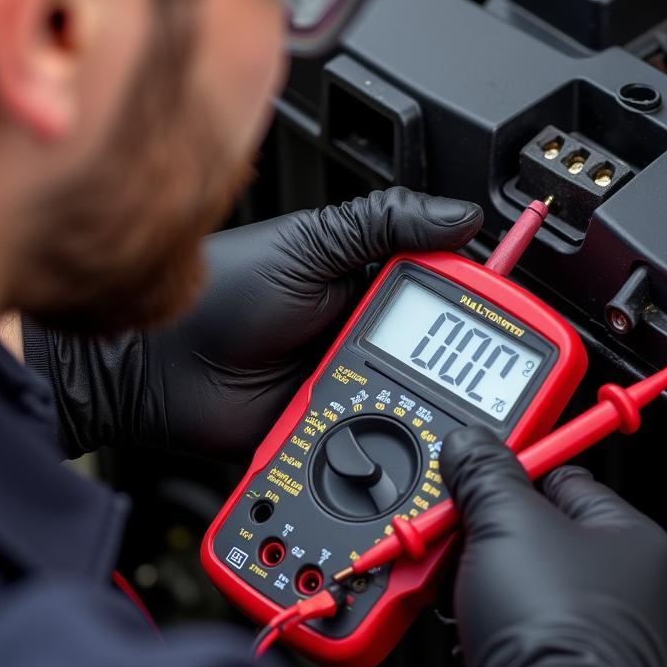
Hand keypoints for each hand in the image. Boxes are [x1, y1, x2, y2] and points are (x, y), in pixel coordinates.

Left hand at [30, 188, 481, 459]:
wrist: (156, 369)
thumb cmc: (221, 293)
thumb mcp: (310, 244)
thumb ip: (384, 223)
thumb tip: (462, 214)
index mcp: (372, 281)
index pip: (450, 293)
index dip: (482, 308)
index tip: (510, 321)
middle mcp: (369, 335)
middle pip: (444, 358)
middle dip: (460, 374)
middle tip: (475, 384)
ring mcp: (353, 386)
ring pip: (418, 407)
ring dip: (426, 414)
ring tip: (424, 413)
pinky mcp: (335, 434)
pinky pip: (378, 447)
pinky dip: (391, 452)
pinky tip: (397, 448)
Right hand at [439, 426, 666, 666]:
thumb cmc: (554, 629)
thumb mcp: (506, 520)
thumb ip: (486, 472)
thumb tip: (472, 444)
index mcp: (632, 541)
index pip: (566, 478)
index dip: (514, 470)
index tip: (478, 469)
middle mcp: (628, 591)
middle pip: (542, 534)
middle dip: (490, 533)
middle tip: (458, 530)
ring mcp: (599, 639)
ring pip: (527, 586)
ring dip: (484, 581)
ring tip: (459, 583)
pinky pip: (522, 631)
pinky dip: (490, 624)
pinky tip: (469, 626)